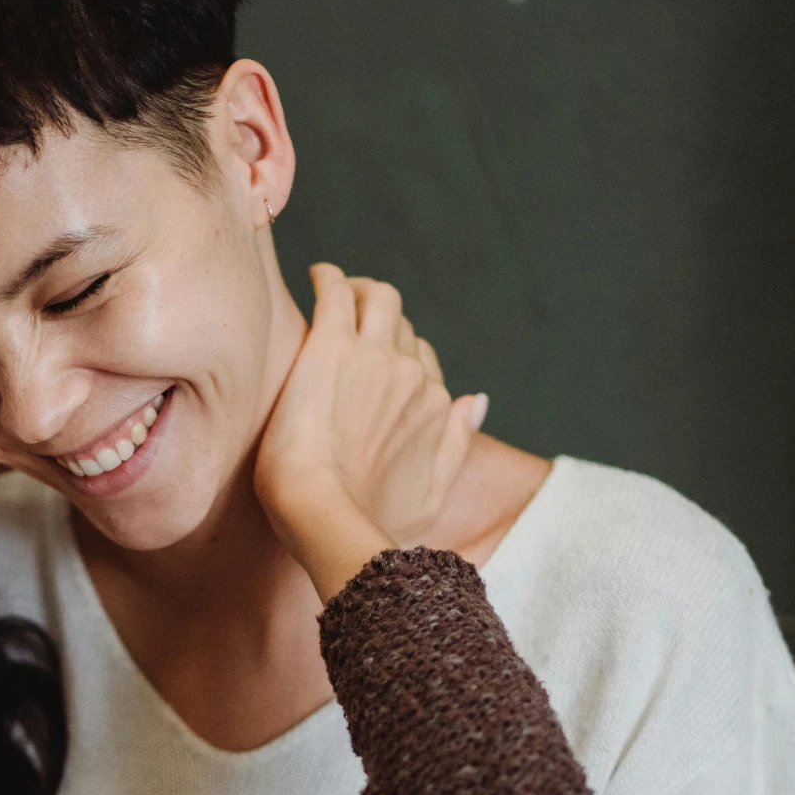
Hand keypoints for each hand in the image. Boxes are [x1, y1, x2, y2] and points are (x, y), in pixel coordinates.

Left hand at [255, 264, 485, 596]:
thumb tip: (477, 400)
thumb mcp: (430, 496)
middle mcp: (412, 375)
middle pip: (403, 329)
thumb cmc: (367, 519)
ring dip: (362, 288)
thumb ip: (456, 445)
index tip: (375, 362)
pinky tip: (317, 275)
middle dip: (382, 323)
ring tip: (339, 290)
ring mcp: (374, 355)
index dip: (401, 359)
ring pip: (380, 297)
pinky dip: (329, 277)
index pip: (424, 364)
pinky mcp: (331, 345)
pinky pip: (337, 290)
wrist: (322, 513)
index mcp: (435, 407)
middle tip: (352, 321)